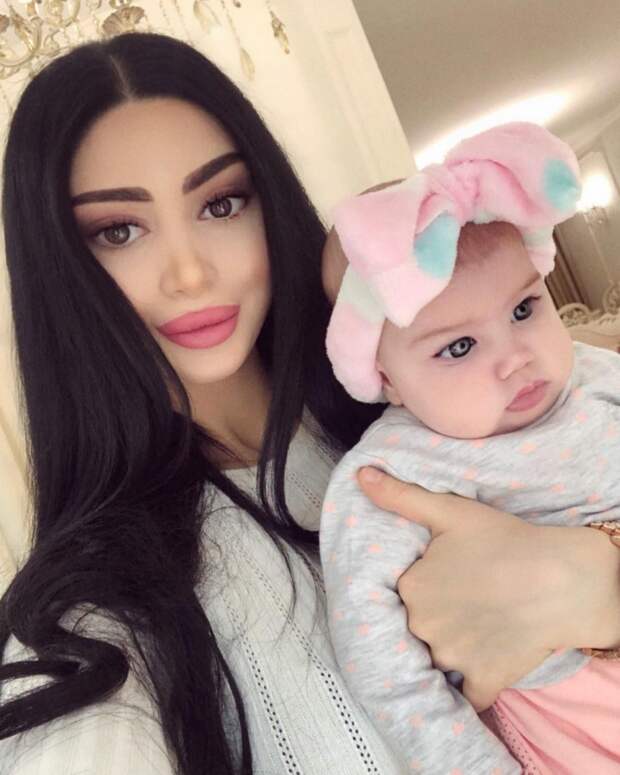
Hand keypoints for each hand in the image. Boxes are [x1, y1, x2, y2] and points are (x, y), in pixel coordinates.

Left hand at [357, 467, 619, 710]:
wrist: (562, 580)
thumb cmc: (504, 540)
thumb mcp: (448, 510)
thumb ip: (400, 496)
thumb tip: (361, 476)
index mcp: (410, 589)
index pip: (406, 591)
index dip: (427, 583)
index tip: (449, 576)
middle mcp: (422, 628)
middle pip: (421, 624)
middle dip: (438, 614)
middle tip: (469, 595)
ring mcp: (452, 658)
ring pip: (441, 655)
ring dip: (455, 645)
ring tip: (482, 621)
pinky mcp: (483, 680)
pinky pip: (468, 692)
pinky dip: (474, 682)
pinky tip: (488, 659)